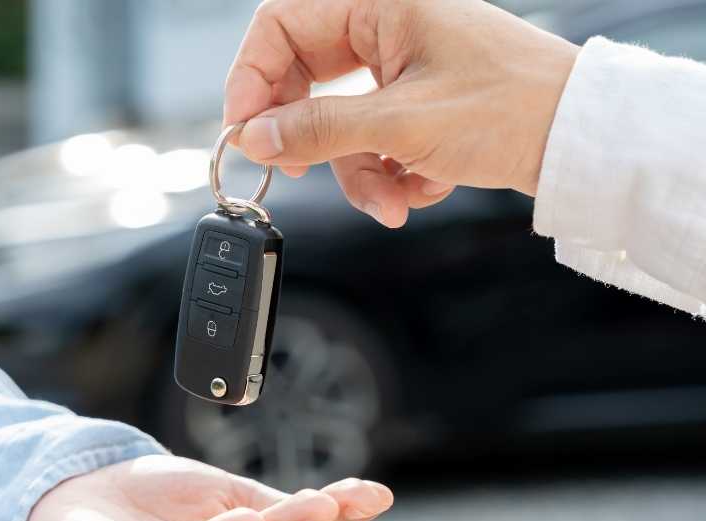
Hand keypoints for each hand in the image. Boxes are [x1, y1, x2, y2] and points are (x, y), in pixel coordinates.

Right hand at [224, 0, 579, 226]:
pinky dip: (389, 172)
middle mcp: (387, 28)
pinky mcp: (418, 104)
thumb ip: (316, 128)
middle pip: (306, 80)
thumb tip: (254, 136)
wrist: (581, 142)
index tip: (244, 130)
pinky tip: (422, 184)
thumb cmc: (514, 108)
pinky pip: (372, 140)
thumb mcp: (401, 123)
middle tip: (297, 170)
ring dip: (358, 170)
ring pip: (339, 121)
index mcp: (380, 3)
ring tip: (391, 198)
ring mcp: (402, 68)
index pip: (280, 25)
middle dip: (308, 136)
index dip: (251, 78)